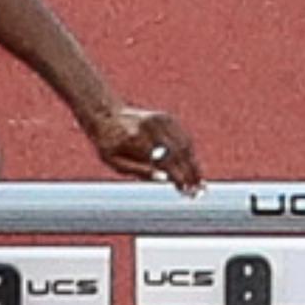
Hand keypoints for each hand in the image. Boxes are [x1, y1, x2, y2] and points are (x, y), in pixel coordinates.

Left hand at [72, 99, 201, 190]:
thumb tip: (164, 179)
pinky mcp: (167, 117)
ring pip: (185, 144)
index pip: (164, 162)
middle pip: (178, 153)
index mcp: (137, 140)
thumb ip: (138, 171)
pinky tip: (193, 165)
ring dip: (194, 163)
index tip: (186, 190)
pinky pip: (184, 136)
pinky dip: (190, 152)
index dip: (178, 176)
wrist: (106, 115)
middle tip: (198, 189)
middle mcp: (152, 127)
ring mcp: (161, 120)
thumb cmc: (108, 144)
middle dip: (190, 172)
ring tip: (199, 181)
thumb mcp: (114, 162)